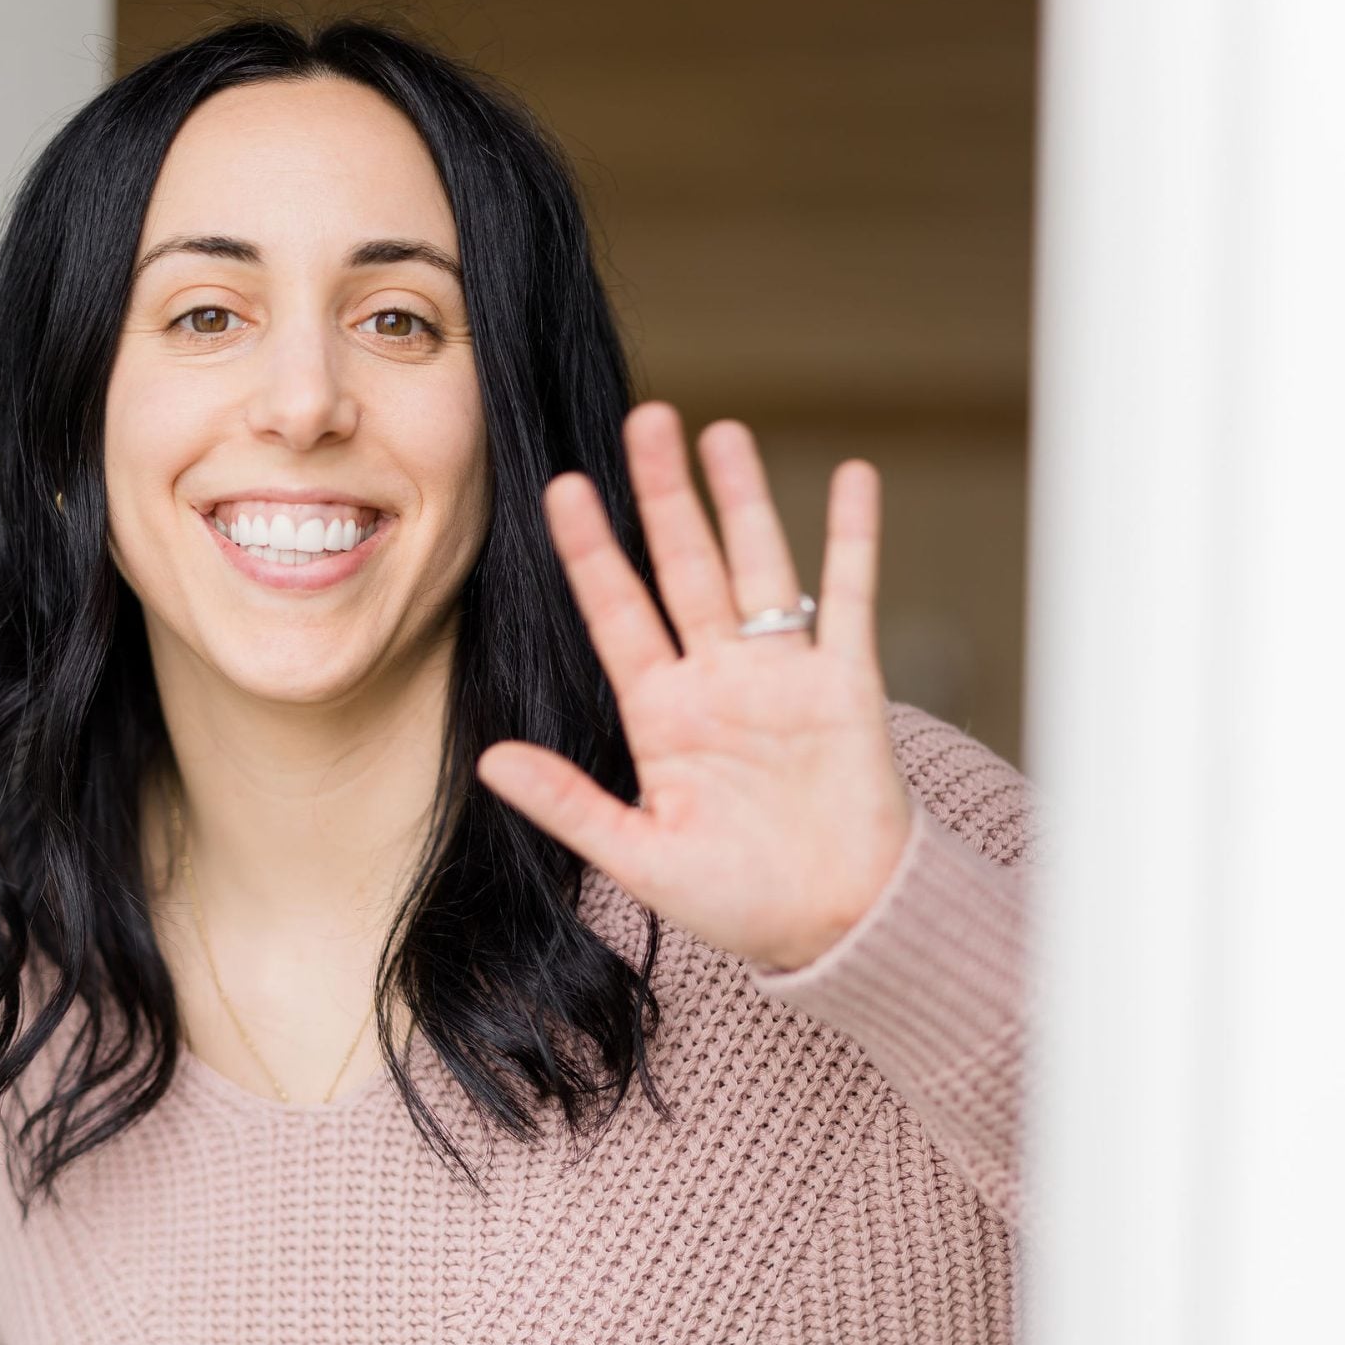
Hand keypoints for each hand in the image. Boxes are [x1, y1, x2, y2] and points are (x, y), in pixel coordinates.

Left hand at [474, 402, 914, 974]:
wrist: (835, 925)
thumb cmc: (738, 902)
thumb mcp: (640, 858)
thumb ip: (570, 804)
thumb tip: (491, 761)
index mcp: (662, 715)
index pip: (617, 613)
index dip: (591, 552)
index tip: (561, 490)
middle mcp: (718, 680)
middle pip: (683, 566)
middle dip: (662, 494)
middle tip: (644, 419)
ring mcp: (782, 674)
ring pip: (755, 565)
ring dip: (740, 499)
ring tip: (720, 431)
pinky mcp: (846, 683)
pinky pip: (848, 596)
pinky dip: (852, 537)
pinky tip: (853, 477)